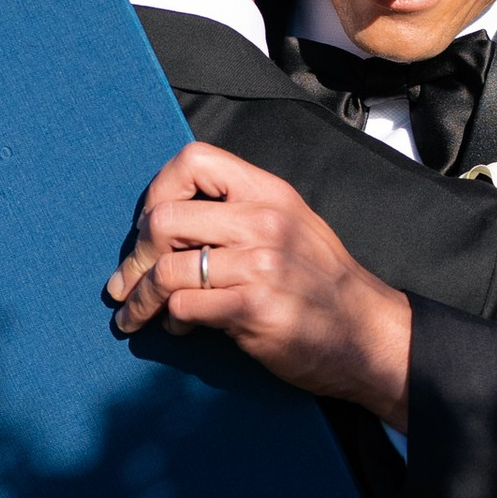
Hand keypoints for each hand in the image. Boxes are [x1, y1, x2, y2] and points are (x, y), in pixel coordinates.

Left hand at [107, 143, 413, 428]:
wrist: (369, 336)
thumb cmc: (321, 286)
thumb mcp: (291, 227)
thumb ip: (238, 215)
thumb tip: (165, 226)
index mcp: (269, 193)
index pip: (194, 161)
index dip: (157, 190)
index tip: (148, 226)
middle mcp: (264, 222)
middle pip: (164, 219)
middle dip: (135, 256)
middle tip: (127, 282)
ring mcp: (260, 265)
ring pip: (167, 269)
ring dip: (140, 298)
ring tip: (135, 315)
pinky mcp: (255, 308)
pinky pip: (185, 306)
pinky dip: (172, 321)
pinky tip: (180, 329)